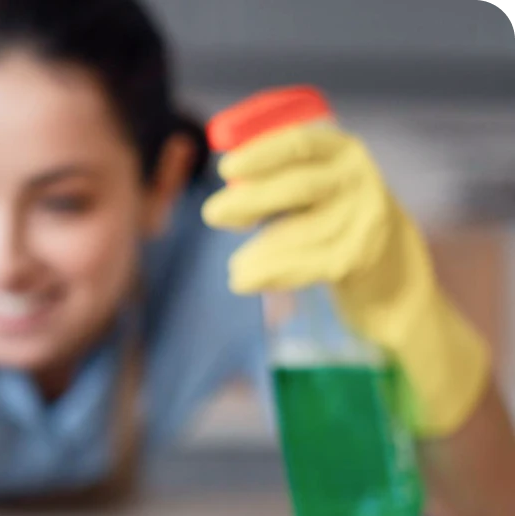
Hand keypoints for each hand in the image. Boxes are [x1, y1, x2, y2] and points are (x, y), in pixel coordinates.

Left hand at [202, 124, 489, 436]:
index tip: (226, 168)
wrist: (394, 273)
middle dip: (250, 200)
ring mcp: (364, 220)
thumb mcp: (317, 188)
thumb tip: (229, 182)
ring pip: (299, 231)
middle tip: (211, 213)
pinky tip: (244, 281)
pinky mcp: (358, 258)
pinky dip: (269, 273)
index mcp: (344, 152)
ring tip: (235, 266)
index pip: (301, 143)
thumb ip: (280, 177)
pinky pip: (305, 265)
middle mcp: (359, 180)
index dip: (261, 153)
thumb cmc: (337, 221)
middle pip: (298, 186)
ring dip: (258, 251)